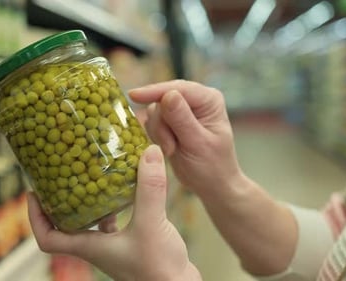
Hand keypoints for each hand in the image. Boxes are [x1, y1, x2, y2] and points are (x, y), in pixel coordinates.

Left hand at [27, 145, 201, 280]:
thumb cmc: (158, 269)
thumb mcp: (151, 223)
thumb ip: (150, 189)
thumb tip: (148, 153)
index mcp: (90, 246)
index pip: (47, 238)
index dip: (35, 217)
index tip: (33, 194)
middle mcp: (97, 248)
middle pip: (65, 227)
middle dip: (59, 204)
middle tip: (61, 178)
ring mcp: (114, 249)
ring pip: (90, 225)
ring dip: (86, 205)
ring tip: (90, 180)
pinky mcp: (131, 246)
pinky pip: (113, 226)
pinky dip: (113, 209)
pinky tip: (124, 194)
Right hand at [129, 80, 243, 198]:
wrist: (211, 185)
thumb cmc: (212, 167)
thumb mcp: (197, 144)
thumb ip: (182, 120)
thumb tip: (168, 95)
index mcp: (208, 99)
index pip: (178, 88)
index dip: (155, 92)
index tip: (134, 96)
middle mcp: (195, 100)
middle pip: (162, 99)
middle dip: (162, 125)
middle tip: (170, 148)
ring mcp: (181, 110)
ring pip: (154, 112)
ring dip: (159, 133)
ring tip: (173, 151)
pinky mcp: (170, 121)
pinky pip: (152, 122)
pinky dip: (156, 136)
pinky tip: (169, 149)